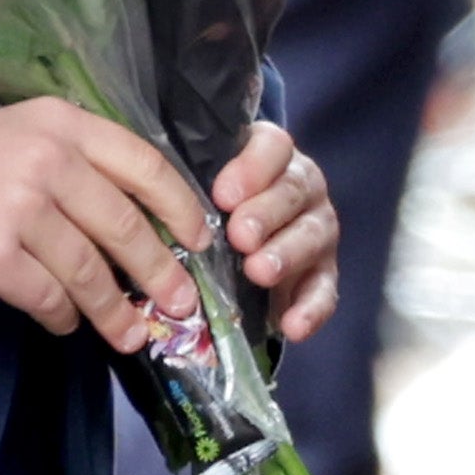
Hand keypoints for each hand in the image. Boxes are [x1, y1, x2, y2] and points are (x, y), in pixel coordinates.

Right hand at [0, 97, 212, 341]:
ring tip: (131, 336)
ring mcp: (19, 208)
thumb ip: (71, 166)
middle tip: (181, 305)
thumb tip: (133, 225)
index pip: (142, 162)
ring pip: (90, 271)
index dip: (179, 206)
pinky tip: (63, 326)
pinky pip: (47, 297)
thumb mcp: (14, 140)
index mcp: (60, 124)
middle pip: (124, 225)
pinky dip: (61, 318)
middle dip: (159, 272)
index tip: (199, 241)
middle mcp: (47, 160)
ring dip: (115, 311)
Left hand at [211, 117, 340, 345]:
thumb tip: (150, 186)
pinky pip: (324, 291)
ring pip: (311, 237)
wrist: (249, 236)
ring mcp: (317, 230)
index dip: (251, 169)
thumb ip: (191, 177)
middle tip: (239, 236)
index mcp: (274, 156)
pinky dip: (311, 310)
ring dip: (285, 255)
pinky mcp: (323, 273)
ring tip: (258, 272)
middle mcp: (302, 187)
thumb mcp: (206, 182)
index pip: (273, 147)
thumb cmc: (218, 203)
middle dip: (265, 215)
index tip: (222, 195)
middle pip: (293, 192)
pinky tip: (293, 327)